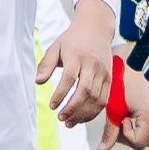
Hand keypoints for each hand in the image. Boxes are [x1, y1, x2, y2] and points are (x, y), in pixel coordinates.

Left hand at [37, 0, 115, 127]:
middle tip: (61, 117)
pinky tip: (82, 117)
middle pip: (85, 91)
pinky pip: (104, 99)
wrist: (97, 28)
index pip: (69, 78)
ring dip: (83, 113)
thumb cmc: (74, 39)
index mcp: (77, 56)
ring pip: (96, 98)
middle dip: (73, 108)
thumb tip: (38, 81)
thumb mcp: (56, 47)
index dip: (60, 94)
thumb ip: (46, 64)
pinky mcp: (110, 78)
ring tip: (70, 122)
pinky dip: (94, 111)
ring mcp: (103, 72)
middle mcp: (92, 65)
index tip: (52, 105)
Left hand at [100, 60, 148, 149]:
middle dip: (127, 135)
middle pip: (142, 143)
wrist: (130, 62)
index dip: (124, 134)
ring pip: (144, 137)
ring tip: (122, 114)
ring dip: (130, 132)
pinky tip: (127, 112)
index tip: (120, 118)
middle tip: (118, 117)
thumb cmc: (119, 83)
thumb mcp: (113, 109)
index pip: (138, 143)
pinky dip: (135, 126)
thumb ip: (109, 132)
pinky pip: (146, 129)